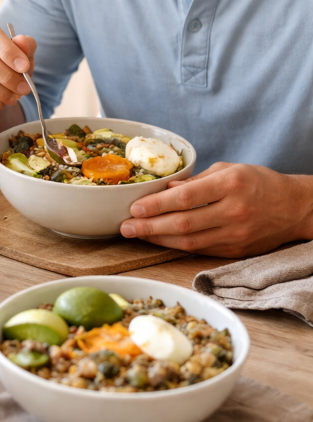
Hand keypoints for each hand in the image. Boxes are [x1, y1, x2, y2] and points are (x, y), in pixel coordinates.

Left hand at [119, 161, 312, 256]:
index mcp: (230, 185)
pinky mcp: (236, 252)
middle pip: (183, 223)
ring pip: (189, 242)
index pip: (186, 198)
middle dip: (149, 226)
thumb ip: (196, 181)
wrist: (295, 208)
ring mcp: (235, 235)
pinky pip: (200, 250)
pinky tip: (160, 241)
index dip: (156, 205)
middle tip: (125, 227)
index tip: (134, 207)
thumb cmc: (258, 183)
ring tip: (136, 235)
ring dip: (158, 239)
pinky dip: (176, 246)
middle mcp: (233, 211)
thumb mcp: (229, 169)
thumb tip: (166, 189)